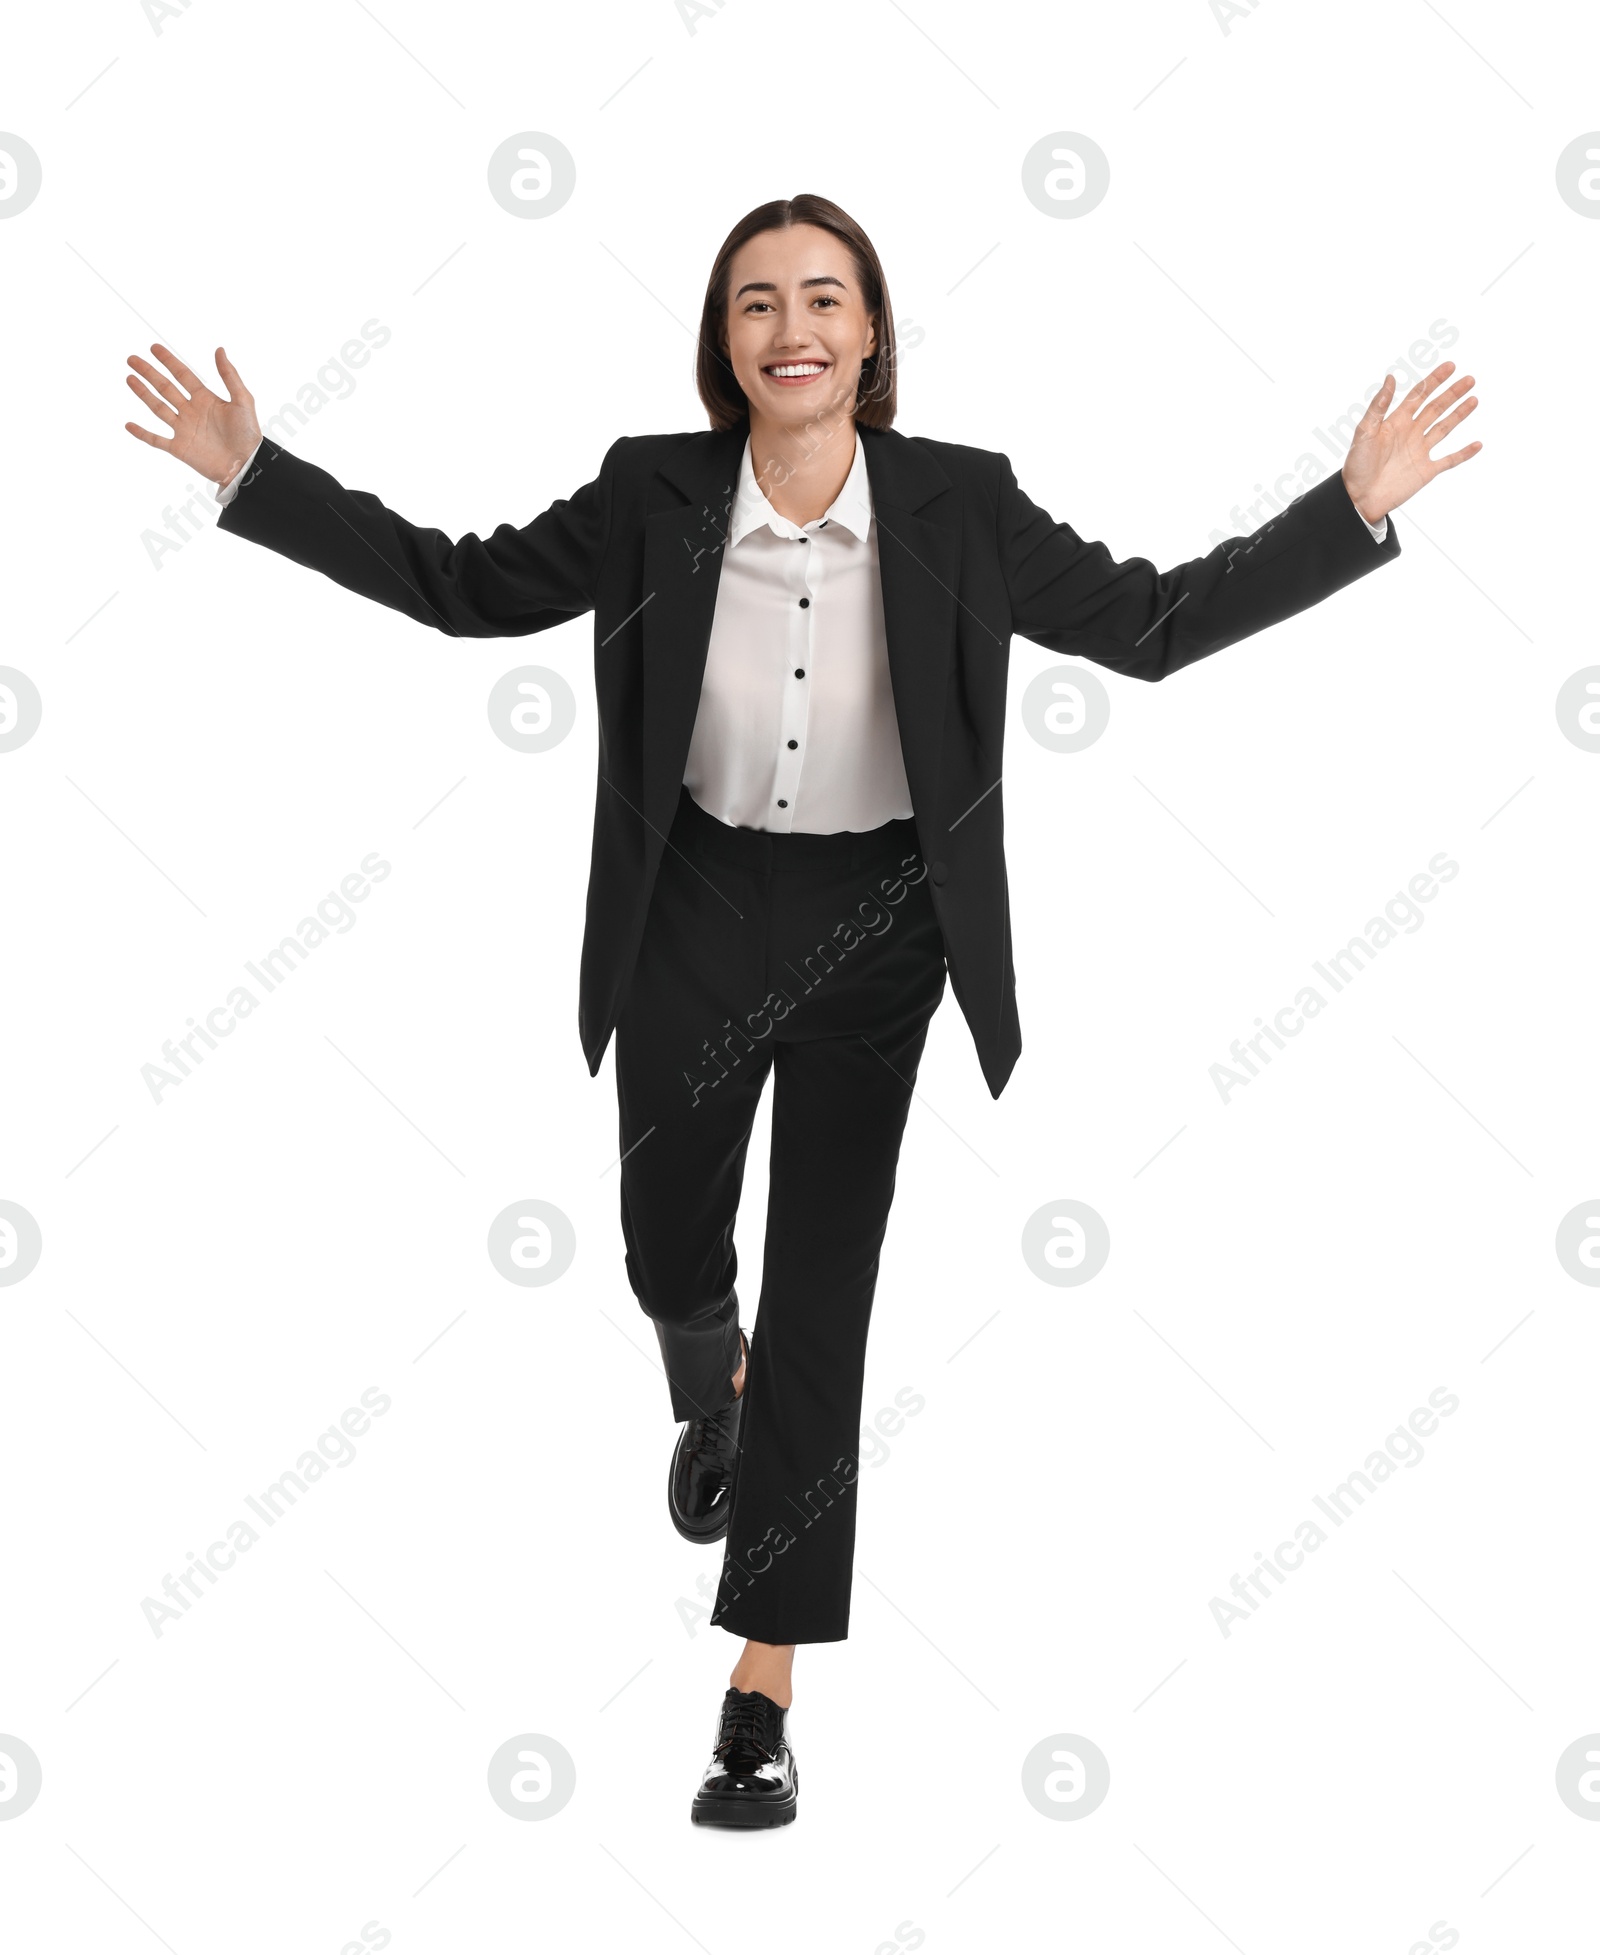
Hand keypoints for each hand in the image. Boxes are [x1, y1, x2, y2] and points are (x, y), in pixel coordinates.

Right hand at [124, 344, 261, 487]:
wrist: (246, 464)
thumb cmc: (248, 434)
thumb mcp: (242, 400)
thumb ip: (230, 376)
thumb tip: (219, 349)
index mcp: (205, 399)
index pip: (183, 375)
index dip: (169, 361)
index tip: (154, 348)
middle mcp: (192, 412)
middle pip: (165, 388)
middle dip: (149, 373)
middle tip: (132, 359)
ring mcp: (184, 430)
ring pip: (158, 408)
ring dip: (143, 394)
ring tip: (129, 378)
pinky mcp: (180, 448)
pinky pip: (157, 440)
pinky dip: (142, 434)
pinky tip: (129, 425)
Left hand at [1341, 360, 1480, 523]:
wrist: (1358, 498)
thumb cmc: (1356, 465)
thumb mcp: (1365, 431)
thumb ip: (1379, 405)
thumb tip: (1390, 377)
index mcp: (1396, 422)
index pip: (1419, 396)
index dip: (1434, 381)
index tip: (1450, 366)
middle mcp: (1410, 434)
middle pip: (1436, 408)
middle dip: (1452, 393)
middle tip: (1469, 379)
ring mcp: (1419, 452)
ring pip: (1444, 428)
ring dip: (1459, 414)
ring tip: (1474, 399)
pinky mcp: (1425, 471)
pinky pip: (1449, 460)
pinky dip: (1463, 453)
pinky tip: (1477, 444)